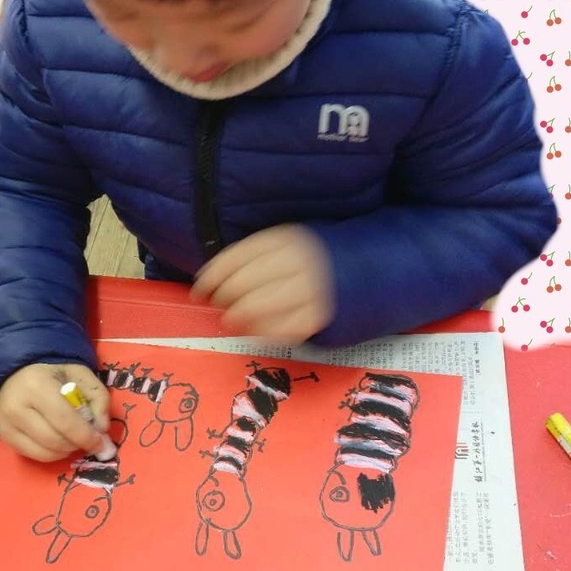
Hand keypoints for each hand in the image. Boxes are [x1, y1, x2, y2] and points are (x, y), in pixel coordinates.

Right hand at [0, 362, 110, 461]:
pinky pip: (35, 456)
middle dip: (78, 444)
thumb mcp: (80, 375)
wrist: (16, 374)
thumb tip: (102, 429)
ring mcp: (7, 425)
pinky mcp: (5, 437)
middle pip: (55, 440)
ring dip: (67, 450)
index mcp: (37, 386)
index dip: (87, 436)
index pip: (65, 421)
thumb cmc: (52, 374)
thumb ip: (98, 397)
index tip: (102, 444)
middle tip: (90, 441)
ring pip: (45, 452)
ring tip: (73, 437)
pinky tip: (59, 441)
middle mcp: (17, 407)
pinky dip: (53, 454)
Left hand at [191, 224, 334, 344]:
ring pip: (258, 307)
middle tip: (219, 304)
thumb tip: (215, 278)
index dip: (213, 275)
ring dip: (239, 316)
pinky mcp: (320, 315)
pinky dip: (263, 331)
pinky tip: (255, 329)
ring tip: (232, 319)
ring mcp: (311, 290)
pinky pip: (281, 329)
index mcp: (287, 239)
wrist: (370, 270)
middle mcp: (298, 262)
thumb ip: (260, 256)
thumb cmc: (319, 259)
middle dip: (225, 297)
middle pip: (244, 283)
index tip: (200, 288)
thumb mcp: (292, 243)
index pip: (237, 256)